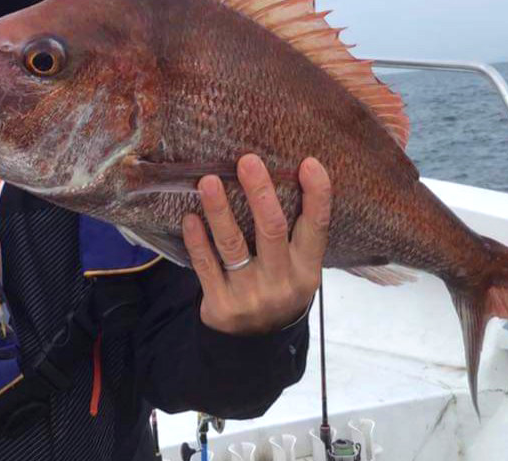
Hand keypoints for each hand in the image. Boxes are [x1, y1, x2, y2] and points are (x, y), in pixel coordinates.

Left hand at [182, 153, 330, 334]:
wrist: (256, 346)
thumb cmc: (277, 288)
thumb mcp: (297, 269)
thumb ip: (293, 234)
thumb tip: (278, 177)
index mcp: (307, 269)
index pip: (317, 227)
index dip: (317, 195)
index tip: (309, 163)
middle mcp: (282, 282)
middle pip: (272, 229)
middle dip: (260, 192)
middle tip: (247, 161)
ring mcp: (251, 295)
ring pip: (234, 245)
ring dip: (220, 210)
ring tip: (209, 181)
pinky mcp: (221, 304)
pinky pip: (206, 266)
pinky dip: (197, 240)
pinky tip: (190, 217)